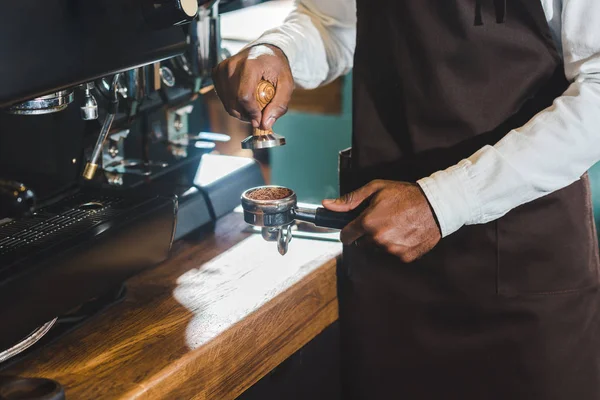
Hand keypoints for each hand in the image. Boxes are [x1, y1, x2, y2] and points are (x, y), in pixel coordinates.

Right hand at [212, 44, 293, 129]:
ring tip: (253, 107)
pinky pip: (222, 97)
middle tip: (258, 115)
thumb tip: (265, 124)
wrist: (264, 50)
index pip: (244, 97)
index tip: (260, 120)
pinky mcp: (217, 72)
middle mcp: (233, 65)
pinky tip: (244, 99)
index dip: (252, 113)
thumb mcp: (286, 84)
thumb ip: (279, 104)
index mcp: (251, 64)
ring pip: (227, 103)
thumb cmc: (276, 66)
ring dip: (240, 111)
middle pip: (234, 102)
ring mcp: (223, 68)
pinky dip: (233, 104)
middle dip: (247, 115)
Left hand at [323, 180, 440, 262]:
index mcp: (368, 222)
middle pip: (362, 243)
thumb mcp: (375, 189)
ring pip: (378, 249)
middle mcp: (378, 239)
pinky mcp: (405, 256)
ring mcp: (392, 250)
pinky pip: (393, 254)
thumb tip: (327, 205)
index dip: (348, 231)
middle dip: (367, 233)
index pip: (345, 236)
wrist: (436, 204)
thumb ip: (349, 199)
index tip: (353, 228)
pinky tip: (405, 233)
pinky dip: (397, 246)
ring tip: (395, 225)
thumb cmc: (405, 194)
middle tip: (382, 220)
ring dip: (382, 240)